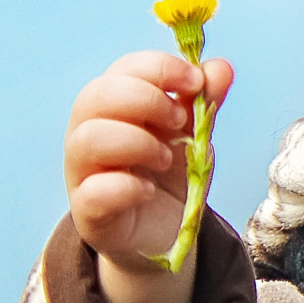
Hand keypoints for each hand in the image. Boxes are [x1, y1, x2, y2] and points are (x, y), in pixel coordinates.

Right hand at [63, 51, 234, 302]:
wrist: (162, 235)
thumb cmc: (168, 177)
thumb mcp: (193, 137)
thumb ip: (204, 103)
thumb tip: (221, 67)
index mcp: (114, 105)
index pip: (123, 69)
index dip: (159, 69)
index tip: (195, 82)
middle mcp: (89, 132)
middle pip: (96, 96)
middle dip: (145, 101)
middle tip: (179, 122)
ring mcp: (82, 173)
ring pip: (88, 139)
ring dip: (135, 142)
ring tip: (165, 158)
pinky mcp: (87, 213)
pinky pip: (92, 192)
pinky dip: (125, 187)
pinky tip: (149, 190)